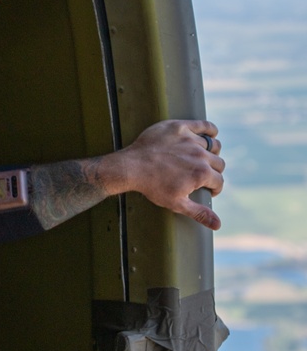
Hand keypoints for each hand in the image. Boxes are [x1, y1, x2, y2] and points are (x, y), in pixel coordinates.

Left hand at [101, 119, 224, 230]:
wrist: (131, 167)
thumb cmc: (152, 187)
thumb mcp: (177, 204)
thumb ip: (199, 213)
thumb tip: (218, 225)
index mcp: (202, 174)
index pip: (219, 181)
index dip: (215, 188)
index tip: (208, 190)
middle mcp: (200, 155)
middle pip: (219, 163)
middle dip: (214, 172)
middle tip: (202, 175)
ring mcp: (191, 140)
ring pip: (213, 145)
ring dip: (211, 153)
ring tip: (202, 158)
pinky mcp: (181, 128)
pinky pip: (204, 125)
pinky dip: (211, 130)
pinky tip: (211, 135)